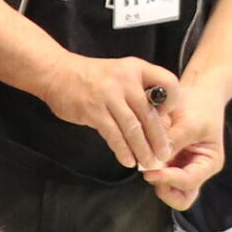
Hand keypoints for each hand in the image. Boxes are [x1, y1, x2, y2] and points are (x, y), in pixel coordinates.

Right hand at [40, 51, 176, 171]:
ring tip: (148, 163)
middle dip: (159, 139)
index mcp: (137, 68)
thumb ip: (139, 91)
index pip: (168, 83)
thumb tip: (160, 122)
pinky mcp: (93, 110)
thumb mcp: (121, 73)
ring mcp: (109, 95)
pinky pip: (113, 135)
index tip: (168, 119)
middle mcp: (125, 80)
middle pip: (150, 114)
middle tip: (164, 155)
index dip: (173, 102)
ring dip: (142, 149)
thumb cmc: (94, 78)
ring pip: (133, 128)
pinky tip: (128, 161)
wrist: (58, 73)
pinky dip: (122, 150)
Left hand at [138, 73, 226, 211]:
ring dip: (157, 181)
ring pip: (169, 191)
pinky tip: (145, 154)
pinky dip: (151, 168)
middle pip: (181, 197)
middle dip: (165, 189)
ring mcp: (182, 168)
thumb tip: (154, 160)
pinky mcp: (169, 162)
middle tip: (150, 174)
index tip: (150, 171)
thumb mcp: (189, 123)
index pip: (188, 182)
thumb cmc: (200, 106)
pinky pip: (159, 174)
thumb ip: (173, 142)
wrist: (198, 92)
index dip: (168, 179)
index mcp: (209, 164)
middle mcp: (196, 171)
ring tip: (147, 162)